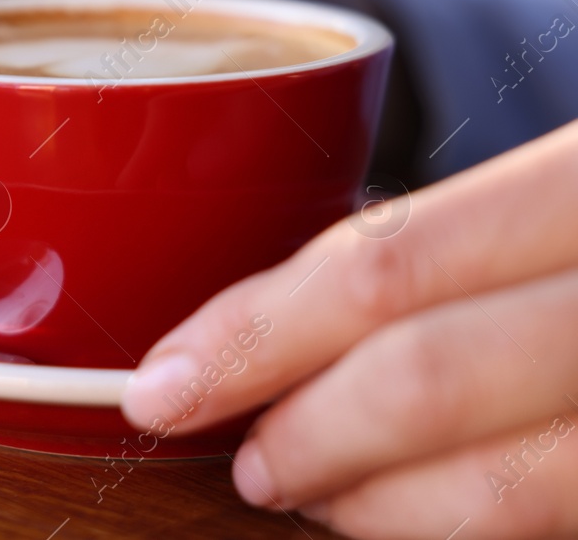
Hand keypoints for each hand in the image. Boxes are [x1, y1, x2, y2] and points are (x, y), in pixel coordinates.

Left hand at [120, 119, 577, 538]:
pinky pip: (547, 519)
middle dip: (306, 432)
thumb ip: (450, 242)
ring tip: (314, 490)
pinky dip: (450, 520)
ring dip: (370, 497)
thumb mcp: (559, 195)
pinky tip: (405, 505)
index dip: (252, 333)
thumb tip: (274, 312)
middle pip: (423, 375)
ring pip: (494, 482)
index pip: (385, 261)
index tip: (163, 381)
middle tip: (249, 463)